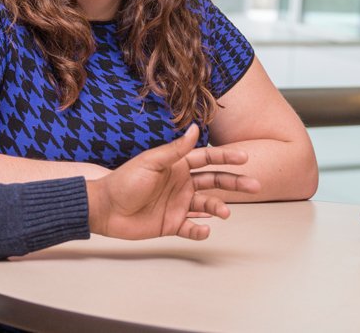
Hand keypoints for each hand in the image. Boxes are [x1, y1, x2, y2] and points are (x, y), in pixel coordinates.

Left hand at [86, 125, 260, 239]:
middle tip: (255, 185)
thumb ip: (175, 150)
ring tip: (226, 213)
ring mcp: (178, 204)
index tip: (245, 158)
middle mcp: (182, 184)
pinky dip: (200, 230)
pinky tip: (205, 229)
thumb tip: (195, 129)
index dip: (226, 158)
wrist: (105, 209)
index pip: (208, 159)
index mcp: (178, 166)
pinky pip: (191, 228)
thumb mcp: (151, 162)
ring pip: (207, 205)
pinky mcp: (172, 224)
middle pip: (215, 182)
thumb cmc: (124, 181)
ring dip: (218, 208)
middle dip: (235, 183)